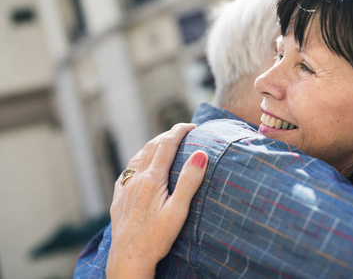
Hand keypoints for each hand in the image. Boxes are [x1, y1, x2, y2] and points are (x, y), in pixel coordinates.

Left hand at [106, 123, 207, 278]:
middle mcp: (136, 179)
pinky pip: (126, 171)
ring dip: (152, 146)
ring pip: (137, 157)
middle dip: (167, 135)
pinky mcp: (119, 199)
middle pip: (152, 147)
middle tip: (182, 132)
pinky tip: (139, 166)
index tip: (192, 126)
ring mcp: (125, 188)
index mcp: (152, 179)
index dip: (179, 131)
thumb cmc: (156, 238)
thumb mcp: (178, 210)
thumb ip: (189, 181)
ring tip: (164, 144)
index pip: (167, 145)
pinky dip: (137, 160)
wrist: (128, 259)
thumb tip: (201, 154)